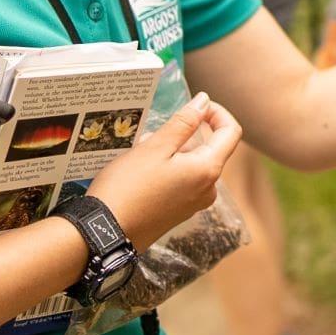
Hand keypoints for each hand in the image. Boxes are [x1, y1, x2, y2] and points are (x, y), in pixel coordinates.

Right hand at [88, 94, 242, 250]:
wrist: (104, 233)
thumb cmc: (128, 187)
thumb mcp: (155, 147)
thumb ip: (184, 122)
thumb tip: (204, 101)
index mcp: (208, 170)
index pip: (231, 132)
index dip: (217, 112)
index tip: (197, 105)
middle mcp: (208, 189)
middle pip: (209, 148)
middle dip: (183, 135)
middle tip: (151, 135)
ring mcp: (194, 204)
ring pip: (191, 164)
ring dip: (171, 151)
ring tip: (139, 153)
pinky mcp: (179, 213)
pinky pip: (182, 181)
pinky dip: (167, 169)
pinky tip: (140, 171)